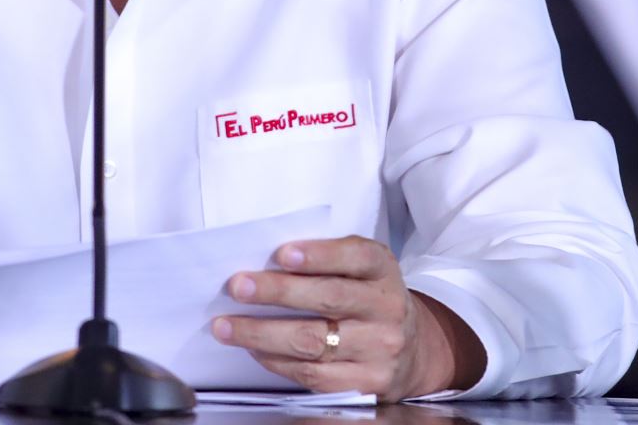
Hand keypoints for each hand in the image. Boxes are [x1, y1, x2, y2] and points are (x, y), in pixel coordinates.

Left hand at [211, 236, 485, 400]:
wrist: (410, 349)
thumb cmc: (368, 298)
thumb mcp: (361, 269)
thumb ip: (327, 260)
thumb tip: (265, 261)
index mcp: (383, 270)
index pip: (355, 257)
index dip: (319, 255)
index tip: (282, 254)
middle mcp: (387, 308)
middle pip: (328, 299)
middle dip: (277, 292)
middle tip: (238, 286)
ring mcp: (378, 349)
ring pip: (312, 342)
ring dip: (262, 334)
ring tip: (227, 326)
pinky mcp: (367, 383)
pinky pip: (313, 375)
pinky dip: (276, 362)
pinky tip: (254, 350)